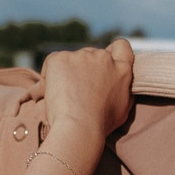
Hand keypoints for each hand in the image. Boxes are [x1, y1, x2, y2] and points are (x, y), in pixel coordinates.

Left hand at [40, 36, 134, 151]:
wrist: (78, 128)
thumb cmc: (100, 124)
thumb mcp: (123, 108)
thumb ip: (123, 90)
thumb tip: (122, 83)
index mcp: (121, 69)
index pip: (121, 46)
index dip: (112, 52)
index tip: (104, 64)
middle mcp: (103, 58)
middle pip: (93, 54)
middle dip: (86, 68)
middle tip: (78, 90)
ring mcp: (81, 56)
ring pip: (73, 59)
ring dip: (69, 72)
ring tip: (65, 96)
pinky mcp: (60, 58)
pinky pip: (54, 61)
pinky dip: (51, 73)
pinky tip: (52, 91)